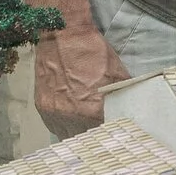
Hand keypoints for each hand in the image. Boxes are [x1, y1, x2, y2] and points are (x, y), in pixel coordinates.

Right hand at [13, 0, 126, 134]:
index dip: (113, 135)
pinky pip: (55, 127)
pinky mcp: (42, 108)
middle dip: (97, 137)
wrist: (62, 35)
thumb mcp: (118, 75)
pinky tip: (74, 120)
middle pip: (87, 139)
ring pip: (69, 136)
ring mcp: (54, 113)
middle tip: (104, 133)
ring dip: (79, 134)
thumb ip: (125, 97)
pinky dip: (65, 126)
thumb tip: (133, 111)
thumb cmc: (94, 52)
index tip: (118, 135)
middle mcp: (71, 116)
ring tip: (89, 128)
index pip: (106, 134)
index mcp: (93, 110)